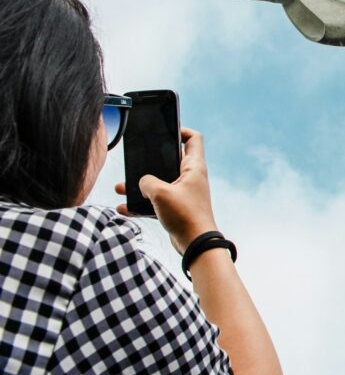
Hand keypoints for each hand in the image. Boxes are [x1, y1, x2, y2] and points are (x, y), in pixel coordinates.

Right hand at [115, 128, 218, 253]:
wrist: (195, 244)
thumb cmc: (185, 215)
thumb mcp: (160, 193)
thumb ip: (147, 182)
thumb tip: (142, 182)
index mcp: (193, 167)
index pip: (193, 139)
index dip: (181, 130)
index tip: (165, 131)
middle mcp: (190, 178)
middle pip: (169, 160)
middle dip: (150, 162)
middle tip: (135, 161)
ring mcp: (183, 193)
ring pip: (159, 183)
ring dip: (141, 185)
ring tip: (121, 187)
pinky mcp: (176, 208)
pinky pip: (156, 201)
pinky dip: (141, 204)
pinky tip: (124, 207)